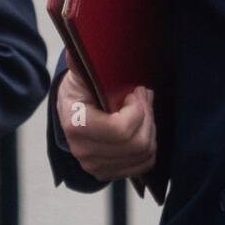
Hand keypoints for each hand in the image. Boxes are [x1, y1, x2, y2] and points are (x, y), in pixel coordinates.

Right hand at [55, 49, 156, 184]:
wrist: (73, 111)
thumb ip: (80, 63)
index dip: (137, 109)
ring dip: (150, 129)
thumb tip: (76, 52)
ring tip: (142, 111)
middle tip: (142, 98)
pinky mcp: (108, 173)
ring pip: (144, 154)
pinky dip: (149, 145)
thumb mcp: (80, 73)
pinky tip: (141, 128)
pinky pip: (143, 165)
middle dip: (147, 116)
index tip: (134, 92)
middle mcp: (84, 151)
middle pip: (137, 143)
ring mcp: (95, 166)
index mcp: (76, 125)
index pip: (121, 129)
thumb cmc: (81, 89)